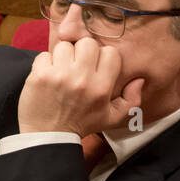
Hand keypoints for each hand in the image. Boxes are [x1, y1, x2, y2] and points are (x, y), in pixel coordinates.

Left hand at [17, 37, 144, 135]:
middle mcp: (82, 79)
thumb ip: (131, 100)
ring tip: (62, 71)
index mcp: (101, 88)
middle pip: (88, 43)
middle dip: (83, 52)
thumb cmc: (82, 125)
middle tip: (78, 66)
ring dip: (63, 57)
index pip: (110, 52)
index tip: (96, 67)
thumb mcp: (112, 118)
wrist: (49, 137)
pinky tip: (48, 77)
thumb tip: (139, 79)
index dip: (103, 57)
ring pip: (64, 46)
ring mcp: (59, 75)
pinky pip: (44, 55)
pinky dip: (45, 64)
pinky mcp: (40, 75)